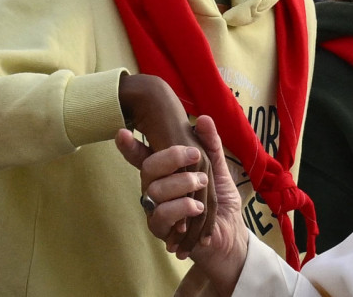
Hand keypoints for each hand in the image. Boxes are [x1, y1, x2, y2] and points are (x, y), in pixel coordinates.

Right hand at [117, 74, 215, 250]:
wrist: (230, 233)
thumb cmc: (220, 199)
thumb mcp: (218, 168)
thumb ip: (210, 145)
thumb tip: (202, 118)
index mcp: (166, 170)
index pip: (143, 155)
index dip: (130, 145)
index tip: (122, 132)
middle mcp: (156, 187)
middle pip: (148, 168)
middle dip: (170, 158)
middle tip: (196, 154)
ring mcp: (156, 208)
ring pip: (154, 190)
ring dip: (180, 183)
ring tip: (202, 183)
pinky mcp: (161, 229)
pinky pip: (161, 215)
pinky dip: (180, 208)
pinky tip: (196, 206)